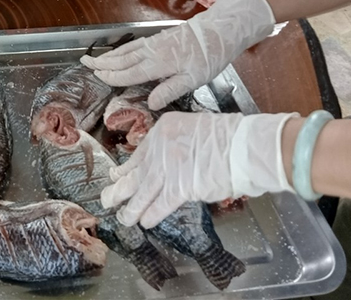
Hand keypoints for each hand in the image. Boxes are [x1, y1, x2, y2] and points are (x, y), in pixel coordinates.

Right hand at [80, 0, 275, 108]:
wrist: (220, 29)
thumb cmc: (209, 56)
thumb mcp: (193, 79)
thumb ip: (169, 90)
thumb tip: (149, 102)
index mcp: (158, 64)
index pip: (129, 73)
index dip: (112, 76)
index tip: (98, 77)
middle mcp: (152, 51)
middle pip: (122, 59)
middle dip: (103, 62)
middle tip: (84, 63)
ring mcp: (155, 43)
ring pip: (126, 50)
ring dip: (109, 55)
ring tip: (95, 58)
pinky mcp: (160, 38)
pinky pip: (134, 44)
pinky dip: (122, 48)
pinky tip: (121, 51)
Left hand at [101, 111, 295, 228]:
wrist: (244, 145)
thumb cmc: (229, 137)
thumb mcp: (193, 128)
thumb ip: (175, 144)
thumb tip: (166, 162)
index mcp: (163, 129)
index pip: (140, 154)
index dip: (128, 169)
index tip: (117, 176)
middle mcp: (160, 147)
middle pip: (136, 173)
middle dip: (120, 189)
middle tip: (106, 199)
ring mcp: (168, 167)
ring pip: (143, 191)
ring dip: (131, 207)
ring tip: (122, 218)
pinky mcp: (180, 187)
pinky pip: (161, 204)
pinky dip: (152, 214)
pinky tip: (144, 222)